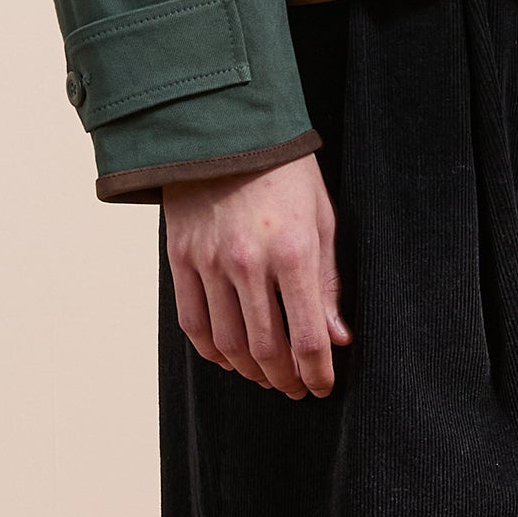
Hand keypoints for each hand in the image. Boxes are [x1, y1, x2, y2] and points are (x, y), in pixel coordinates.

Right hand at [164, 151, 349, 400]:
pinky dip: (211, 351)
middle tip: (296, 388)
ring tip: (266, 377)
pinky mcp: (180, 258)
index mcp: (293, 252)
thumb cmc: (285, 172)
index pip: (306, 336)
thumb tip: (337, 337)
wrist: (225, 128)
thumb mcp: (322, 219)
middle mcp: (248, 263)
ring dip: (250, 371)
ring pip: (227, 344)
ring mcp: (209, 262)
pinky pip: (192, 322)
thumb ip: (327, 283)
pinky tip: (229, 357)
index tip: (323, 387)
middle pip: (266, 349)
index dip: (317, 372)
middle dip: (285, 379)